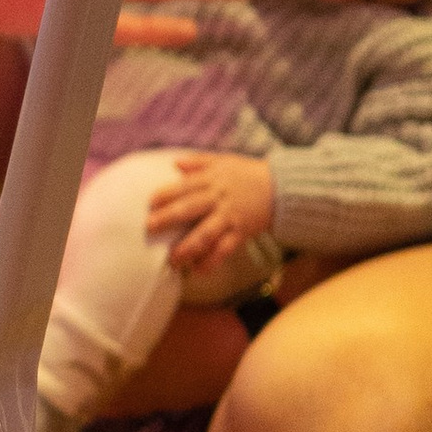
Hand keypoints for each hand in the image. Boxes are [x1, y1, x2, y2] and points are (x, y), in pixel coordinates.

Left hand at [145, 149, 276, 277]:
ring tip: (172, 259)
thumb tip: (175, 163)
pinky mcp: (241, 233)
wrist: (282, 188)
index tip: (149, 202)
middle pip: (190, 208)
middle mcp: (219, 198)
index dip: (166, 194)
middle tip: (149, 228)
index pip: (185, 186)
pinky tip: (198, 270)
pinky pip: (224, 250)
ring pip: (206, 234)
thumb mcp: (224, 161)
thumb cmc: (248, 174)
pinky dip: (211, 261)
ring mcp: (230, 217)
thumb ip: (199, 162)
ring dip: (188, 247)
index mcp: (212, 179)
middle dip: (168, 218)